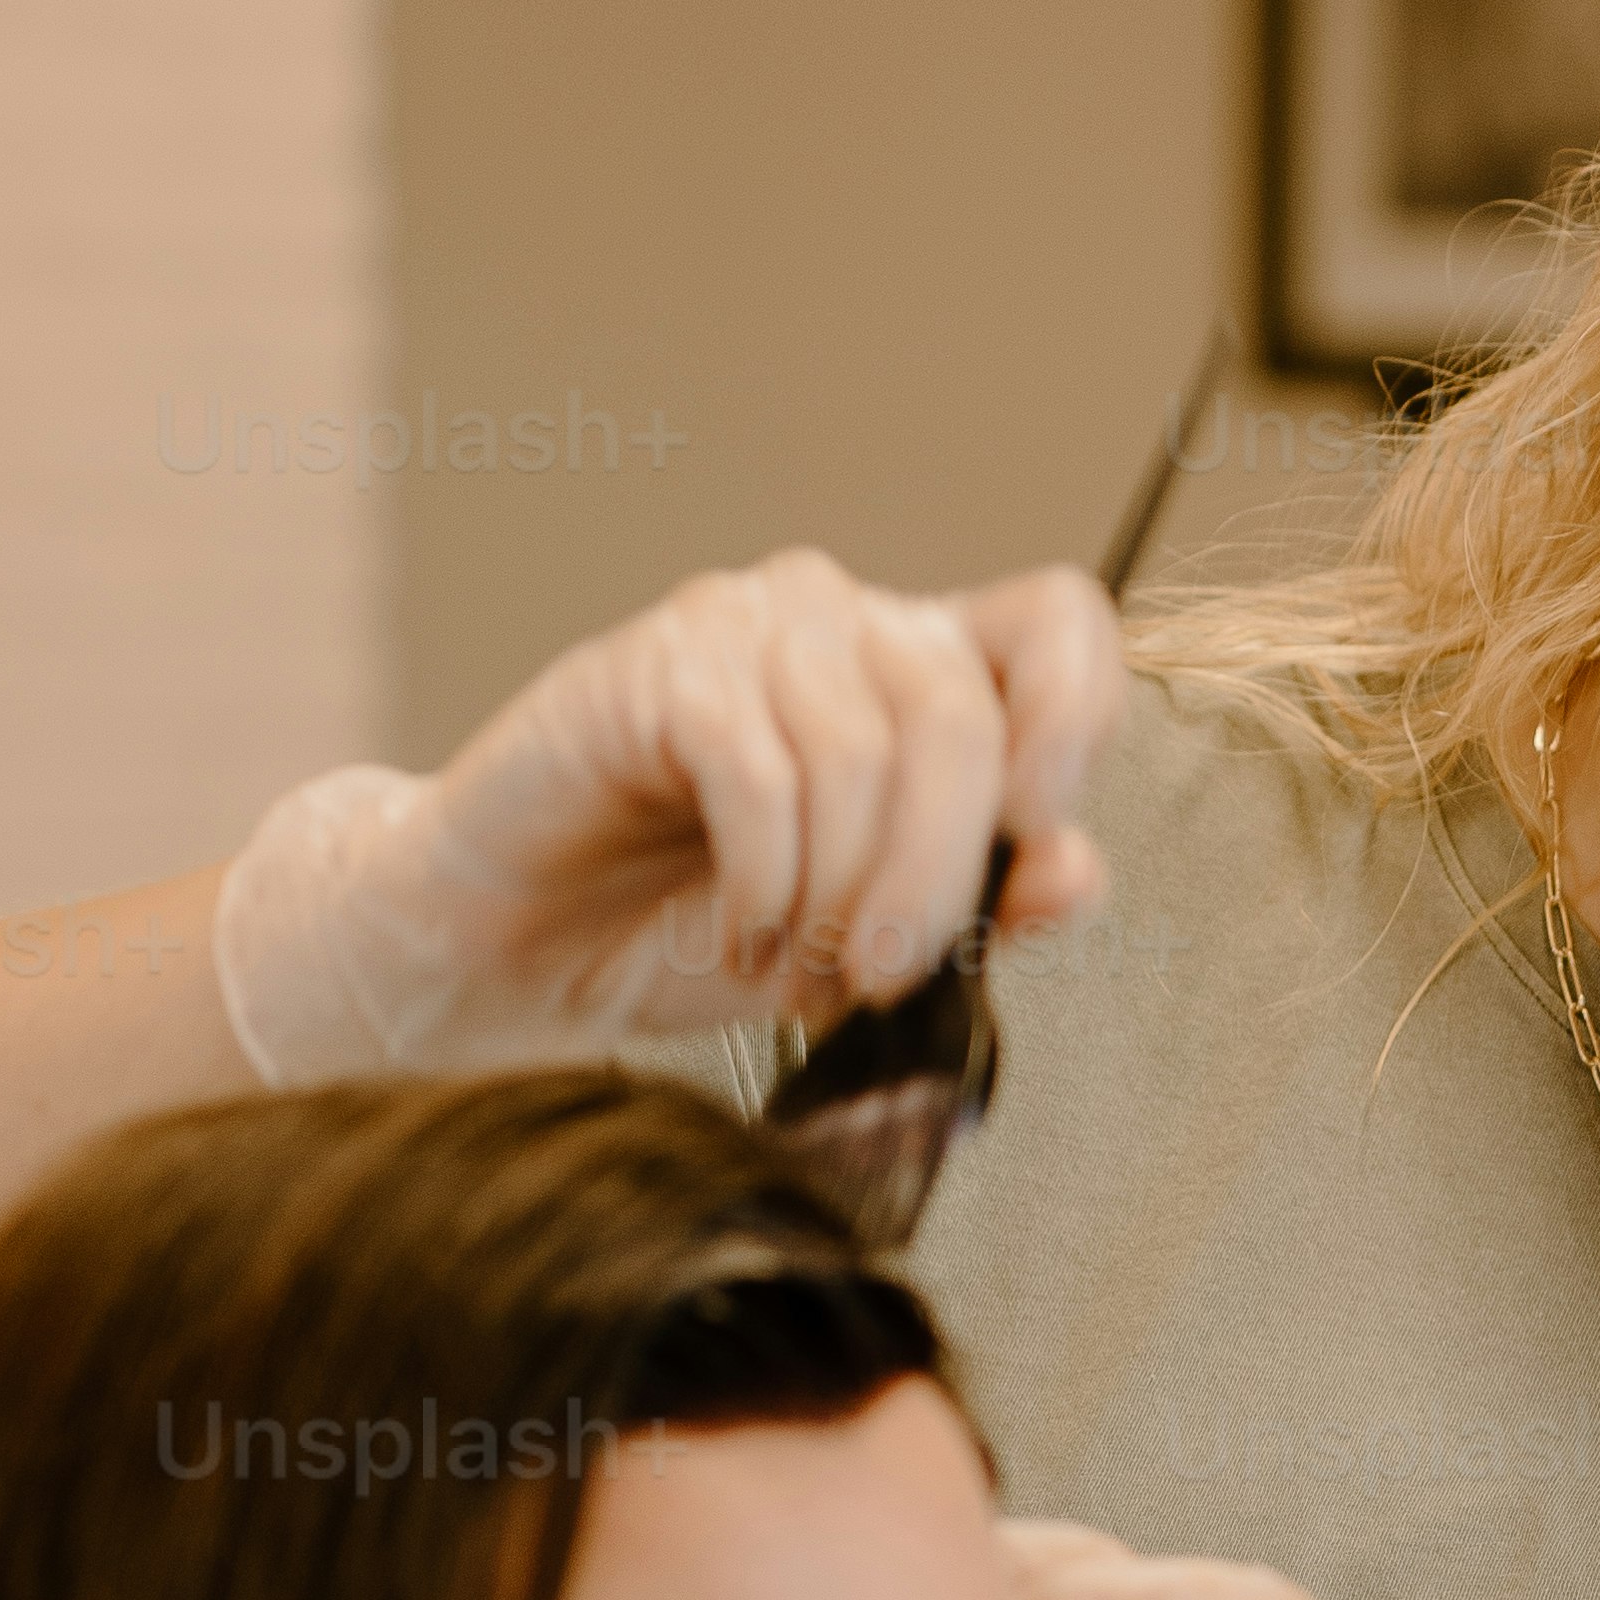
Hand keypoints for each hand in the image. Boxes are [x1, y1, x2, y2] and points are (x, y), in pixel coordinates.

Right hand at [211, 552, 1122, 1083]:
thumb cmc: (700, 928)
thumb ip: (986, 906)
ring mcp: (750, 624)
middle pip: (960, 716)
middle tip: (879, 981)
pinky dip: (762, 879)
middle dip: (933, 879)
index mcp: (926, 665)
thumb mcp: (870, 942)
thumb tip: (1077, 873)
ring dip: (836, 897)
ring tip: (788, 965)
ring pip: (863, 751)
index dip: (1076, 716)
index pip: (1058, 620)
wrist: (522, 950)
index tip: (1039, 835)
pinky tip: (735, 929)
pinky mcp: (657, 663)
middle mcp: (849, 618)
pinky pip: (757, 770)